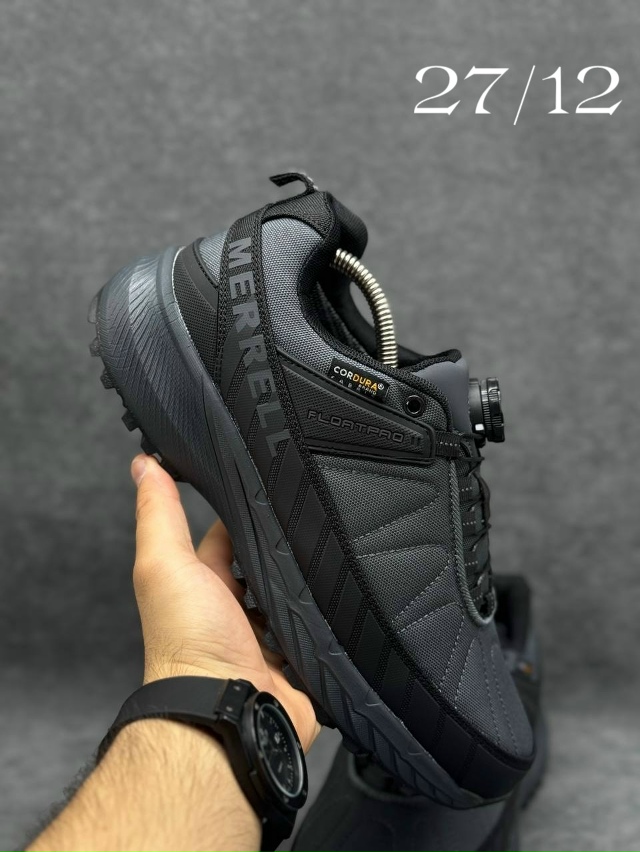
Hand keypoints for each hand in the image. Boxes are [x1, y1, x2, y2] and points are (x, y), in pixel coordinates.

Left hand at [130, 454, 320, 752]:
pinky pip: (317, 634)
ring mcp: (267, 639)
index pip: (225, 537)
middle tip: (314, 513)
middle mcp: (233, 611)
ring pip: (294, 598)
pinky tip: (345, 597)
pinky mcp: (297, 662)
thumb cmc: (189, 643)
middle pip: (264, 566)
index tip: (269, 483)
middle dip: (284, 546)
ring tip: (337, 548)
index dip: (242, 512)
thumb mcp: (166, 564)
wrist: (226, 712)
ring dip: (308, 582)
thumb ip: (158, 514)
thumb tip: (143, 464)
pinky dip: (326, 619)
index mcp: (203, 585)